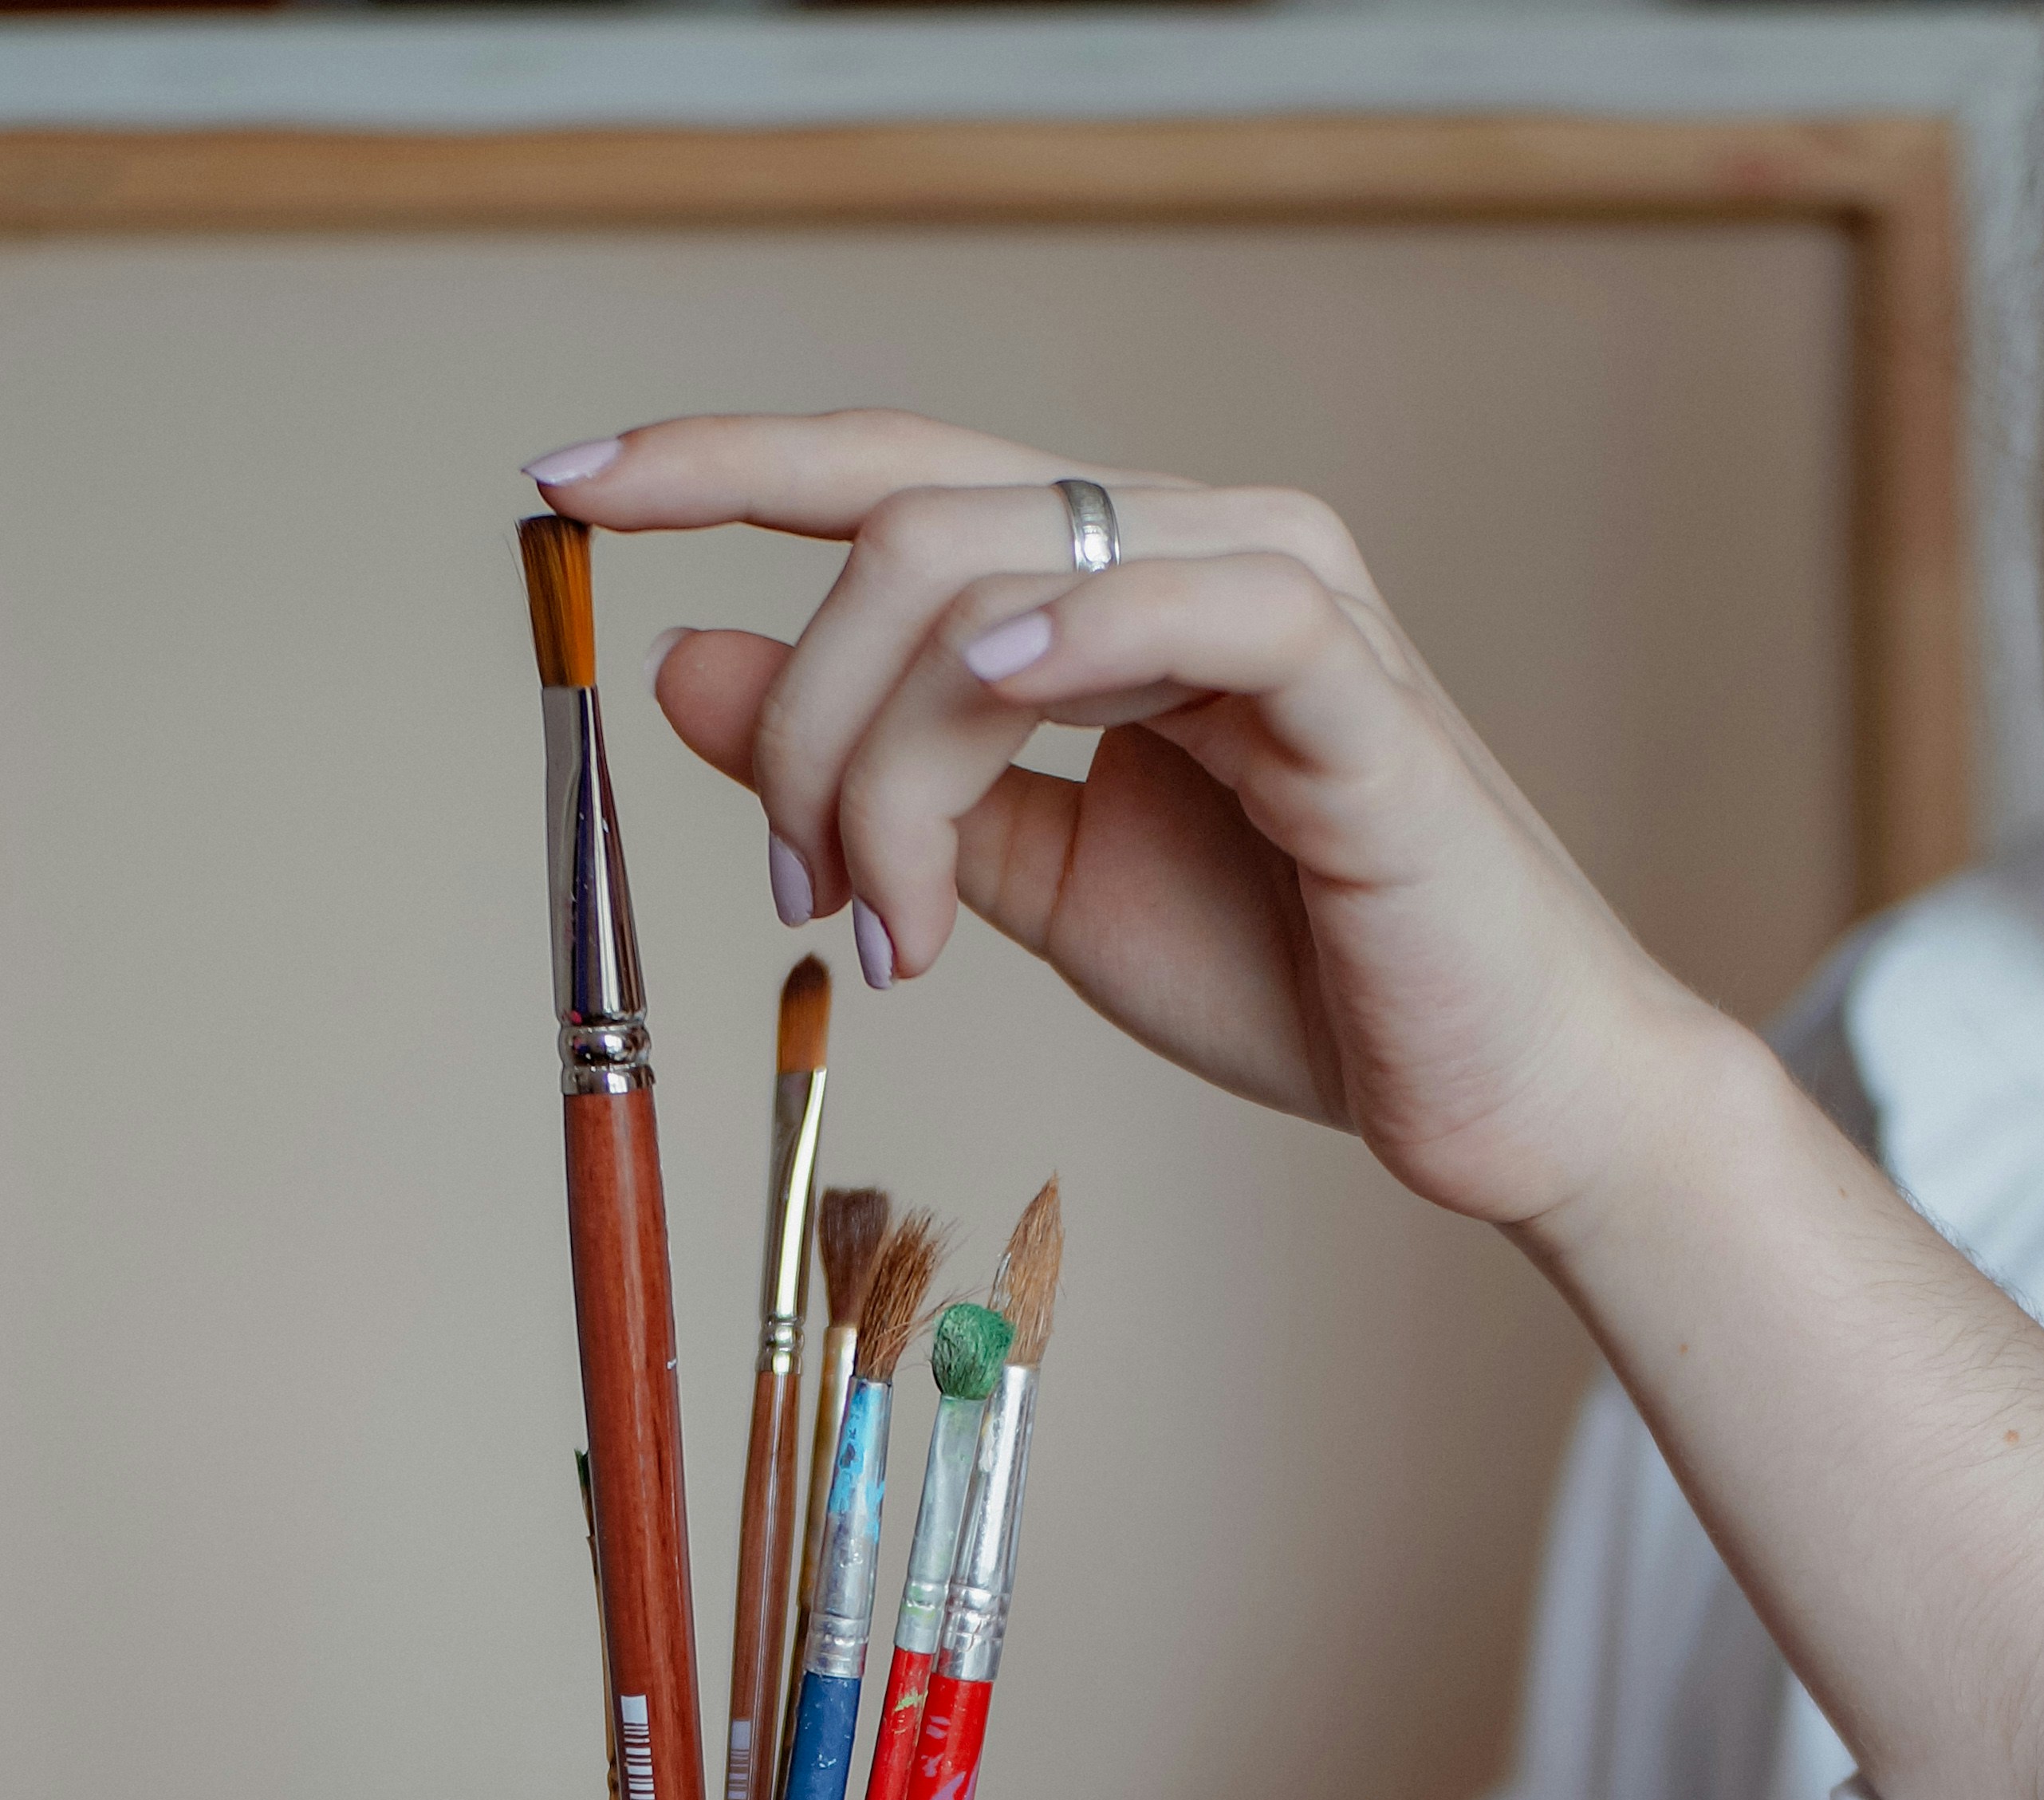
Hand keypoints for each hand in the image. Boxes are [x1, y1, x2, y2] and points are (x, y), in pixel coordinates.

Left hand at [532, 407, 1728, 1234]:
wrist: (1483, 1093)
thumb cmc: (1294, 976)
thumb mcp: (1030, 876)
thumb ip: (882, 776)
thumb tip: (693, 665)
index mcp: (1112, 580)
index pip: (890, 474)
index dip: (720, 462)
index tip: (561, 490)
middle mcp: (1192, 543)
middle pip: (906, 530)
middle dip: (807, 720)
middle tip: (806, 895)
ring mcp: (1283, 595)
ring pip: (996, 571)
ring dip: (891, 757)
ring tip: (903, 920)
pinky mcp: (1356, 692)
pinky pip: (1203, 602)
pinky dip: (1073, 633)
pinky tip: (992, 683)